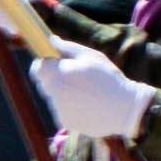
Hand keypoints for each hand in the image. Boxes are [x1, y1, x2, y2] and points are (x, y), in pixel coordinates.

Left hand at [33, 40, 153, 145]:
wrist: (123, 109)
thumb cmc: (109, 79)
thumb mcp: (93, 57)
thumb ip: (68, 48)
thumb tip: (51, 39)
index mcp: (59, 73)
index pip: (37, 68)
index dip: (45, 65)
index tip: (56, 65)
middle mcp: (54, 92)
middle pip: (45, 83)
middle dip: (56, 79)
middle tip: (77, 79)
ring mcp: (57, 108)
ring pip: (54, 98)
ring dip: (64, 95)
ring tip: (88, 95)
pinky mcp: (64, 121)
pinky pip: (62, 111)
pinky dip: (71, 108)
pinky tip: (89, 106)